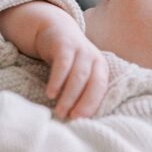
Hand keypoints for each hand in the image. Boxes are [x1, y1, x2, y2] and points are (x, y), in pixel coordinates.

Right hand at [0, 0, 107, 119]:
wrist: (55, 30)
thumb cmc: (68, 61)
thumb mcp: (79, 73)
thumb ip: (82, 90)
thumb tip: (78, 119)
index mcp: (101, 68)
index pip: (101, 89)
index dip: (92, 104)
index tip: (81, 120)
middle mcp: (94, 58)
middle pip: (92, 83)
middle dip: (82, 103)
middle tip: (70, 118)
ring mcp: (80, 50)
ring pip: (78, 76)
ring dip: (69, 96)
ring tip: (59, 111)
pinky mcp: (65, 45)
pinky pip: (63, 64)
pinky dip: (58, 80)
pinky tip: (51, 93)